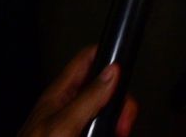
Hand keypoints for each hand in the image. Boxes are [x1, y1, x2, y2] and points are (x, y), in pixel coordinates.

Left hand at [19, 46, 136, 136]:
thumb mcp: (63, 125)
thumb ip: (88, 98)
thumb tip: (111, 71)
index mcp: (60, 96)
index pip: (87, 60)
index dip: (107, 57)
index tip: (125, 71)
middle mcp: (70, 109)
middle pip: (106, 91)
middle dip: (120, 104)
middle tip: (124, 122)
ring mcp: (77, 127)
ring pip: (109, 115)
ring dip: (120, 123)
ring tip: (121, 133)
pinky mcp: (83, 136)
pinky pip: (105, 132)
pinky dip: (114, 132)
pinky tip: (117, 135)